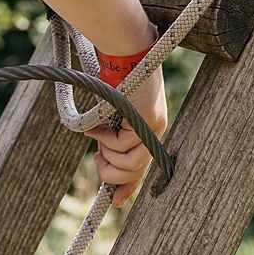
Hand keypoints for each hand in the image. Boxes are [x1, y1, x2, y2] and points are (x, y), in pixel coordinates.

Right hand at [92, 66, 167, 206]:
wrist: (124, 53)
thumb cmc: (115, 80)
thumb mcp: (112, 117)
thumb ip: (112, 139)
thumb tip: (103, 162)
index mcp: (148, 130)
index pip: (143, 167)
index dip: (129, 186)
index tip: (115, 201)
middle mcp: (155, 130)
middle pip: (136, 171)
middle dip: (112, 173)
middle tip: (98, 159)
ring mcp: (153, 124)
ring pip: (130, 162)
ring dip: (109, 155)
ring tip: (99, 138)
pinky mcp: (147, 118)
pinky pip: (123, 143)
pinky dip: (106, 138)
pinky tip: (99, 125)